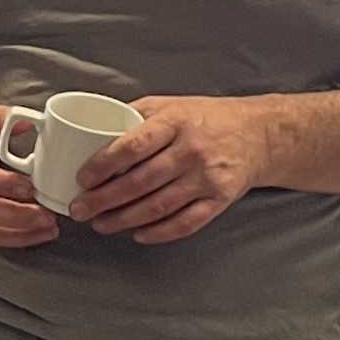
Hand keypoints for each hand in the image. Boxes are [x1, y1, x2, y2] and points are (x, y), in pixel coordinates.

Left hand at [66, 93, 269, 244]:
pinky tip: (137, 234)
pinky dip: (158, 233)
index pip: (132, 145)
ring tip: (100, 224)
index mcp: (175, 122)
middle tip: (80, 210)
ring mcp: (207, 177)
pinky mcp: (219, 200)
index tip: (82, 179)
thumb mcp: (171, 105)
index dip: (103, 165)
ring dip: (124, 220)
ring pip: (158, 206)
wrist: (259, 134)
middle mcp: (191, 150)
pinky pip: (185, 223)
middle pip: (140, 181)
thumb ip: (134, 117)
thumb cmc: (207, 118)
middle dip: (104, 200)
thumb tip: (90, 131)